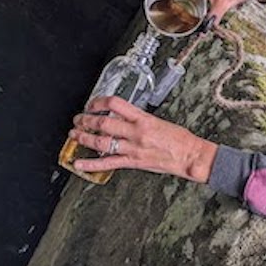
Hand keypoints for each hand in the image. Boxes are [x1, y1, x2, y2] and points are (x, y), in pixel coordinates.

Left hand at [69, 96, 218, 182]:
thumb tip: (125, 115)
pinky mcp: (133, 162)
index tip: (93, 104)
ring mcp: (133, 148)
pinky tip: (79, 162)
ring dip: (84, 137)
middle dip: (86, 120)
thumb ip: (141, 119)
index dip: (99, 102)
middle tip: (79, 119)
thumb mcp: (160, 121)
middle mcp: (136, 132)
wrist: (191, 156)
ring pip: (101, 142)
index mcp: (143, 119)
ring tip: (74, 135)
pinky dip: (91, 163)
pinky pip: (108, 163)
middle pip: (103, 123)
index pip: (116, 104)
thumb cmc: (181, 140)